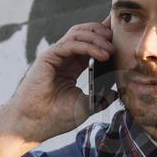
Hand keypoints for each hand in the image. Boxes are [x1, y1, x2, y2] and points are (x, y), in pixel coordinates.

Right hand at [2, 14, 116, 144]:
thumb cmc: (55, 117)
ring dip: (97, 38)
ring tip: (112, 50)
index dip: (105, 37)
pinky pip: (70, 44)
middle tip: (119, 39)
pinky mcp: (48, 57)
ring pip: (78, 34)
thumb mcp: (86, 106)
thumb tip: (117, 92)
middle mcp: (64, 57)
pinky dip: (88, 46)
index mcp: (72, 66)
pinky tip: (102, 55)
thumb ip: (101, 98)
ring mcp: (55, 56)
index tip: (122, 33)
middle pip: (84, 32)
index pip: (90, 45)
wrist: (34, 124)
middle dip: (103, 32)